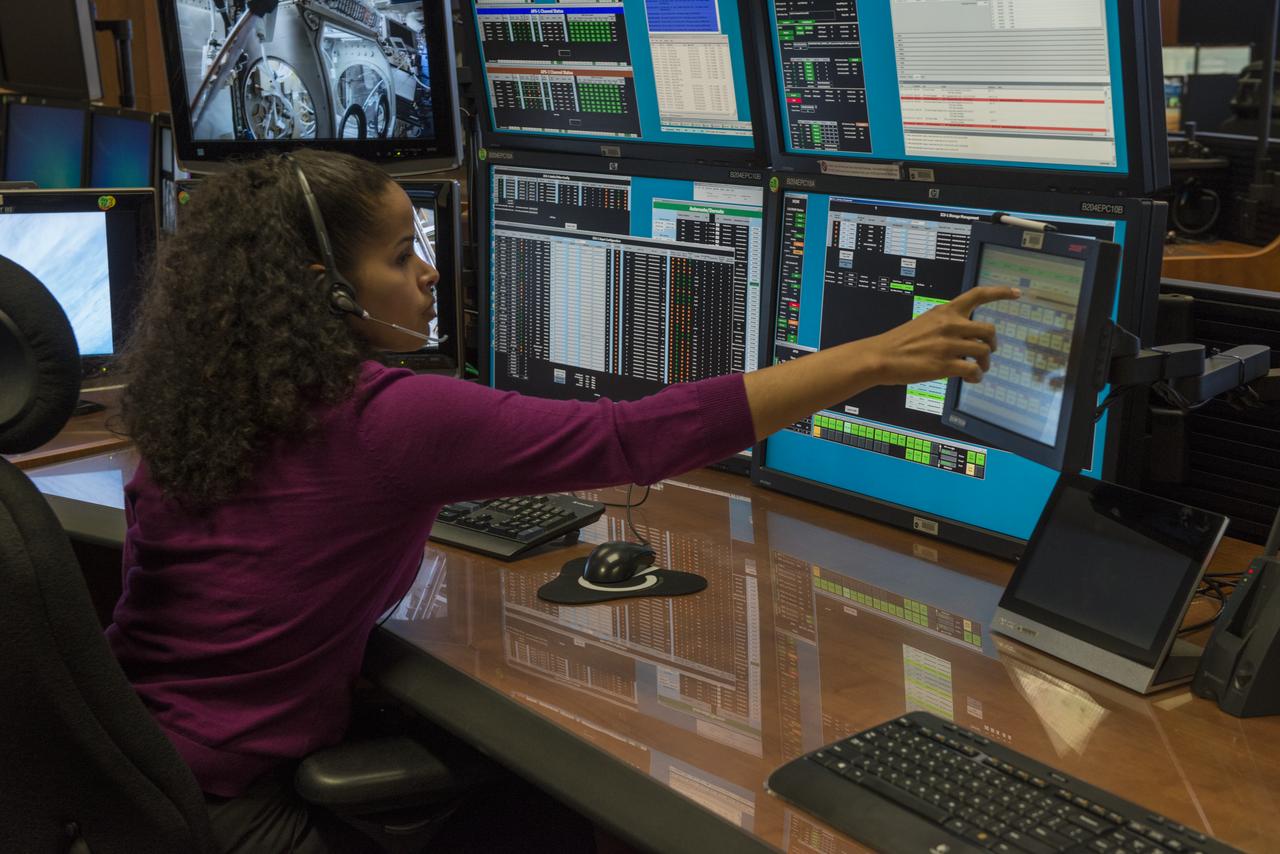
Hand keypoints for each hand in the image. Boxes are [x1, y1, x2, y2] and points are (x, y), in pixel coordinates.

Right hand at [864, 286, 1020, 385]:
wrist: (881, 357)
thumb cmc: (900, 343)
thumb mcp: (924, 323)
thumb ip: (946, 325)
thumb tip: (964, 338)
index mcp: (945, 311)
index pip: (977, 295)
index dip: (1000, 293)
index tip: (1017, 293)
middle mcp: (950, 325)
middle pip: (989, 330)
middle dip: (993, 344)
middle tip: (988, 353)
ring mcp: (948, 345)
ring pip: (983, 352)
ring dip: (985, 364)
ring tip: (977, 370)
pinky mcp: (944, 365)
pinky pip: (974, 370)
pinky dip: (977, 377)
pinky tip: (971, 379)